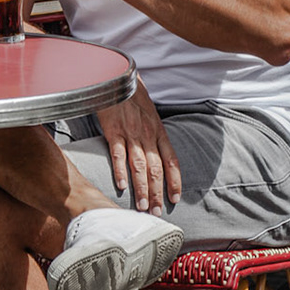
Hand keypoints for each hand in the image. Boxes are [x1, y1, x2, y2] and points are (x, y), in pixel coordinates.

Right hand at [94, 81, 180, 216]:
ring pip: (139, 166)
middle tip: (157, 213)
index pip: (171, 161)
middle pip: (156, 169)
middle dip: (157, 193)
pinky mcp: (113, 131)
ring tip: (142, 207)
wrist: (118, 77)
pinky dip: (120, 171)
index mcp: (159, 132)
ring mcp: (131, 134)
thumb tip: (157, 154)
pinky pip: (118, 155)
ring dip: (142, 189)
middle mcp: (148, 135)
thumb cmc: (134, 96)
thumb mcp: (151, 114)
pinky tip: (122, 186)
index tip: (175, 199)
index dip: (174, 181)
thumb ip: (154, 134)